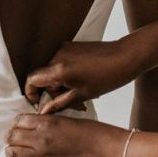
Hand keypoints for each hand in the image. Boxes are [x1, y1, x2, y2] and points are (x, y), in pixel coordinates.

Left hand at [5, 114, 127, 156]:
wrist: (111, 153)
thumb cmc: (97, 134)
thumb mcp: (71, 120)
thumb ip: (51, 123)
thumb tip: (37, 126)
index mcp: (49, 122)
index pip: (18, 120)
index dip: (18, 123)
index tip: (20, 126)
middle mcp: (41, 139)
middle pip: (11, 136)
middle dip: (12, 137)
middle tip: (17, 139)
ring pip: (12, 153)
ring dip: (15, 151)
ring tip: (22, 151)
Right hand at [24, 40, 139, 113]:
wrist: (126, 56)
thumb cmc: (109, 76)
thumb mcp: (83, 94)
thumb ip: (59, 103)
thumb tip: (43, 111)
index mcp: (59, 69)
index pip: (32, 79)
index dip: (31, 93)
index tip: (39, 102)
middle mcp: (59, 55)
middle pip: (44, 77)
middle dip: (52, 92)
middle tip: (70, 104)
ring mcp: (65, 48)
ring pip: (54, 71)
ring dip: (61, 84)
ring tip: (80, 94)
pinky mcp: (73, 45)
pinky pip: (62, 63)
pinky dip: (67, 74)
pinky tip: (82, 82)